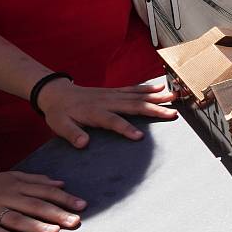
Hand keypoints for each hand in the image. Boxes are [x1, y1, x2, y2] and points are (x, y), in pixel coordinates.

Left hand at [35, 78, 178, 147]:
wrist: (57, 93)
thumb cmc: (59, 112)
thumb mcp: (59, 126)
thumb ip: (72, 134)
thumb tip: (83, 143)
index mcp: (94, 112)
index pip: (113, 121)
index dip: (126, 128)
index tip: (140, 136)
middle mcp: (107, 101)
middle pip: (134, 105)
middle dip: (154, 109)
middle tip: (172, 113)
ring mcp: (112, 95)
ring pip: (138, 96)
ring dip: (156, 97)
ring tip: (174, 97)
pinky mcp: (114, 91)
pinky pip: (133, 89)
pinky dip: (147, 89)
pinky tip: (160, 88)